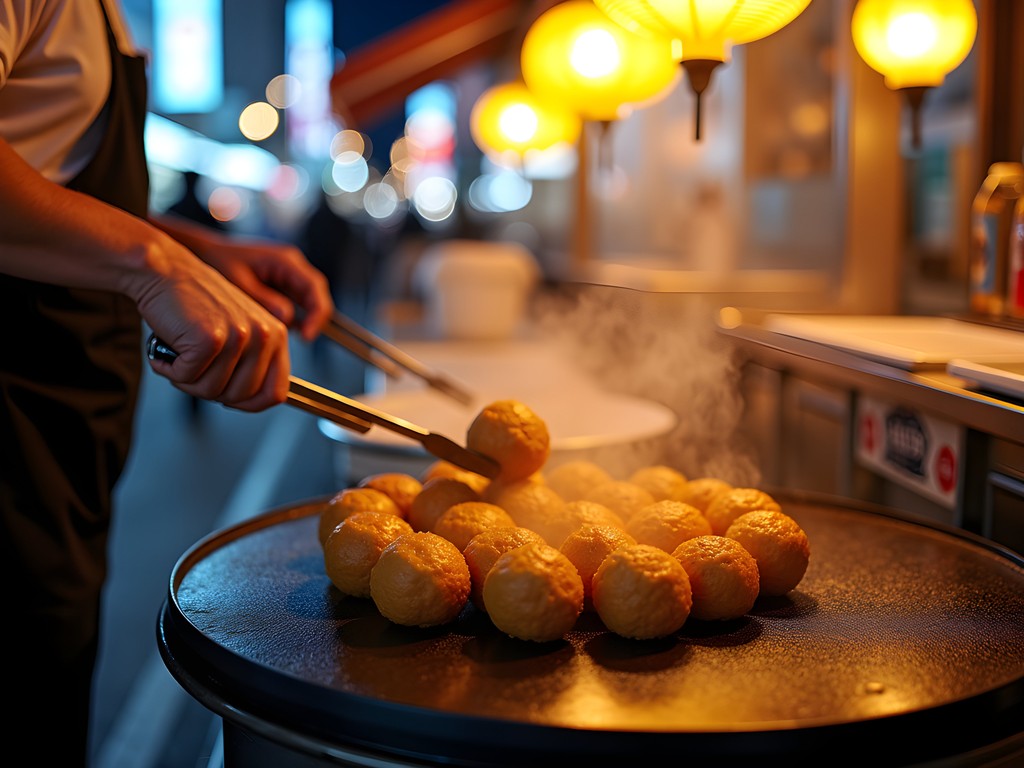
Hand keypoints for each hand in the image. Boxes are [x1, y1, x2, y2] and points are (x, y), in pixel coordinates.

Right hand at [136, 231, 292, 410]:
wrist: (165, 271)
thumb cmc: (197, 304)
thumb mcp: (239, 330)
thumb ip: (252, 363)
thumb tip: (251, 401)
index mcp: (277, 335)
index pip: (277, 392)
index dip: (250, 404)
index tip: (229, 398)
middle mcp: (264, 335)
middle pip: (241, 397)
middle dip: (211, 390)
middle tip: (193, 367)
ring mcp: (239, 337)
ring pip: (212, 391)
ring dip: (187, 380)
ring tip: (180, 353)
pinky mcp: (210, 339)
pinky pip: (187, 377)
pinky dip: (169, 369)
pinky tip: (167, 347)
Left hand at [155, 215, 333, 341]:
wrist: (201, 252)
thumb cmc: (217, 263)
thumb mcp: (239, 283)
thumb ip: (264, 299)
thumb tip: (288, 318)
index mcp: (285, 260)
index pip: (314, 288)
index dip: (316, 314)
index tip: (307, 335)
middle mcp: (292, 266)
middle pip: (315, 295)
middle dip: (313, 320)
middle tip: (303, 340)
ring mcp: (287, 276)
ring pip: (306, 302)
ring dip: (302, 321)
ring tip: (287, 339)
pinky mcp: (279, 286)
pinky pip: (293, 305)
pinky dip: (289, 320)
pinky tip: (276, 333)